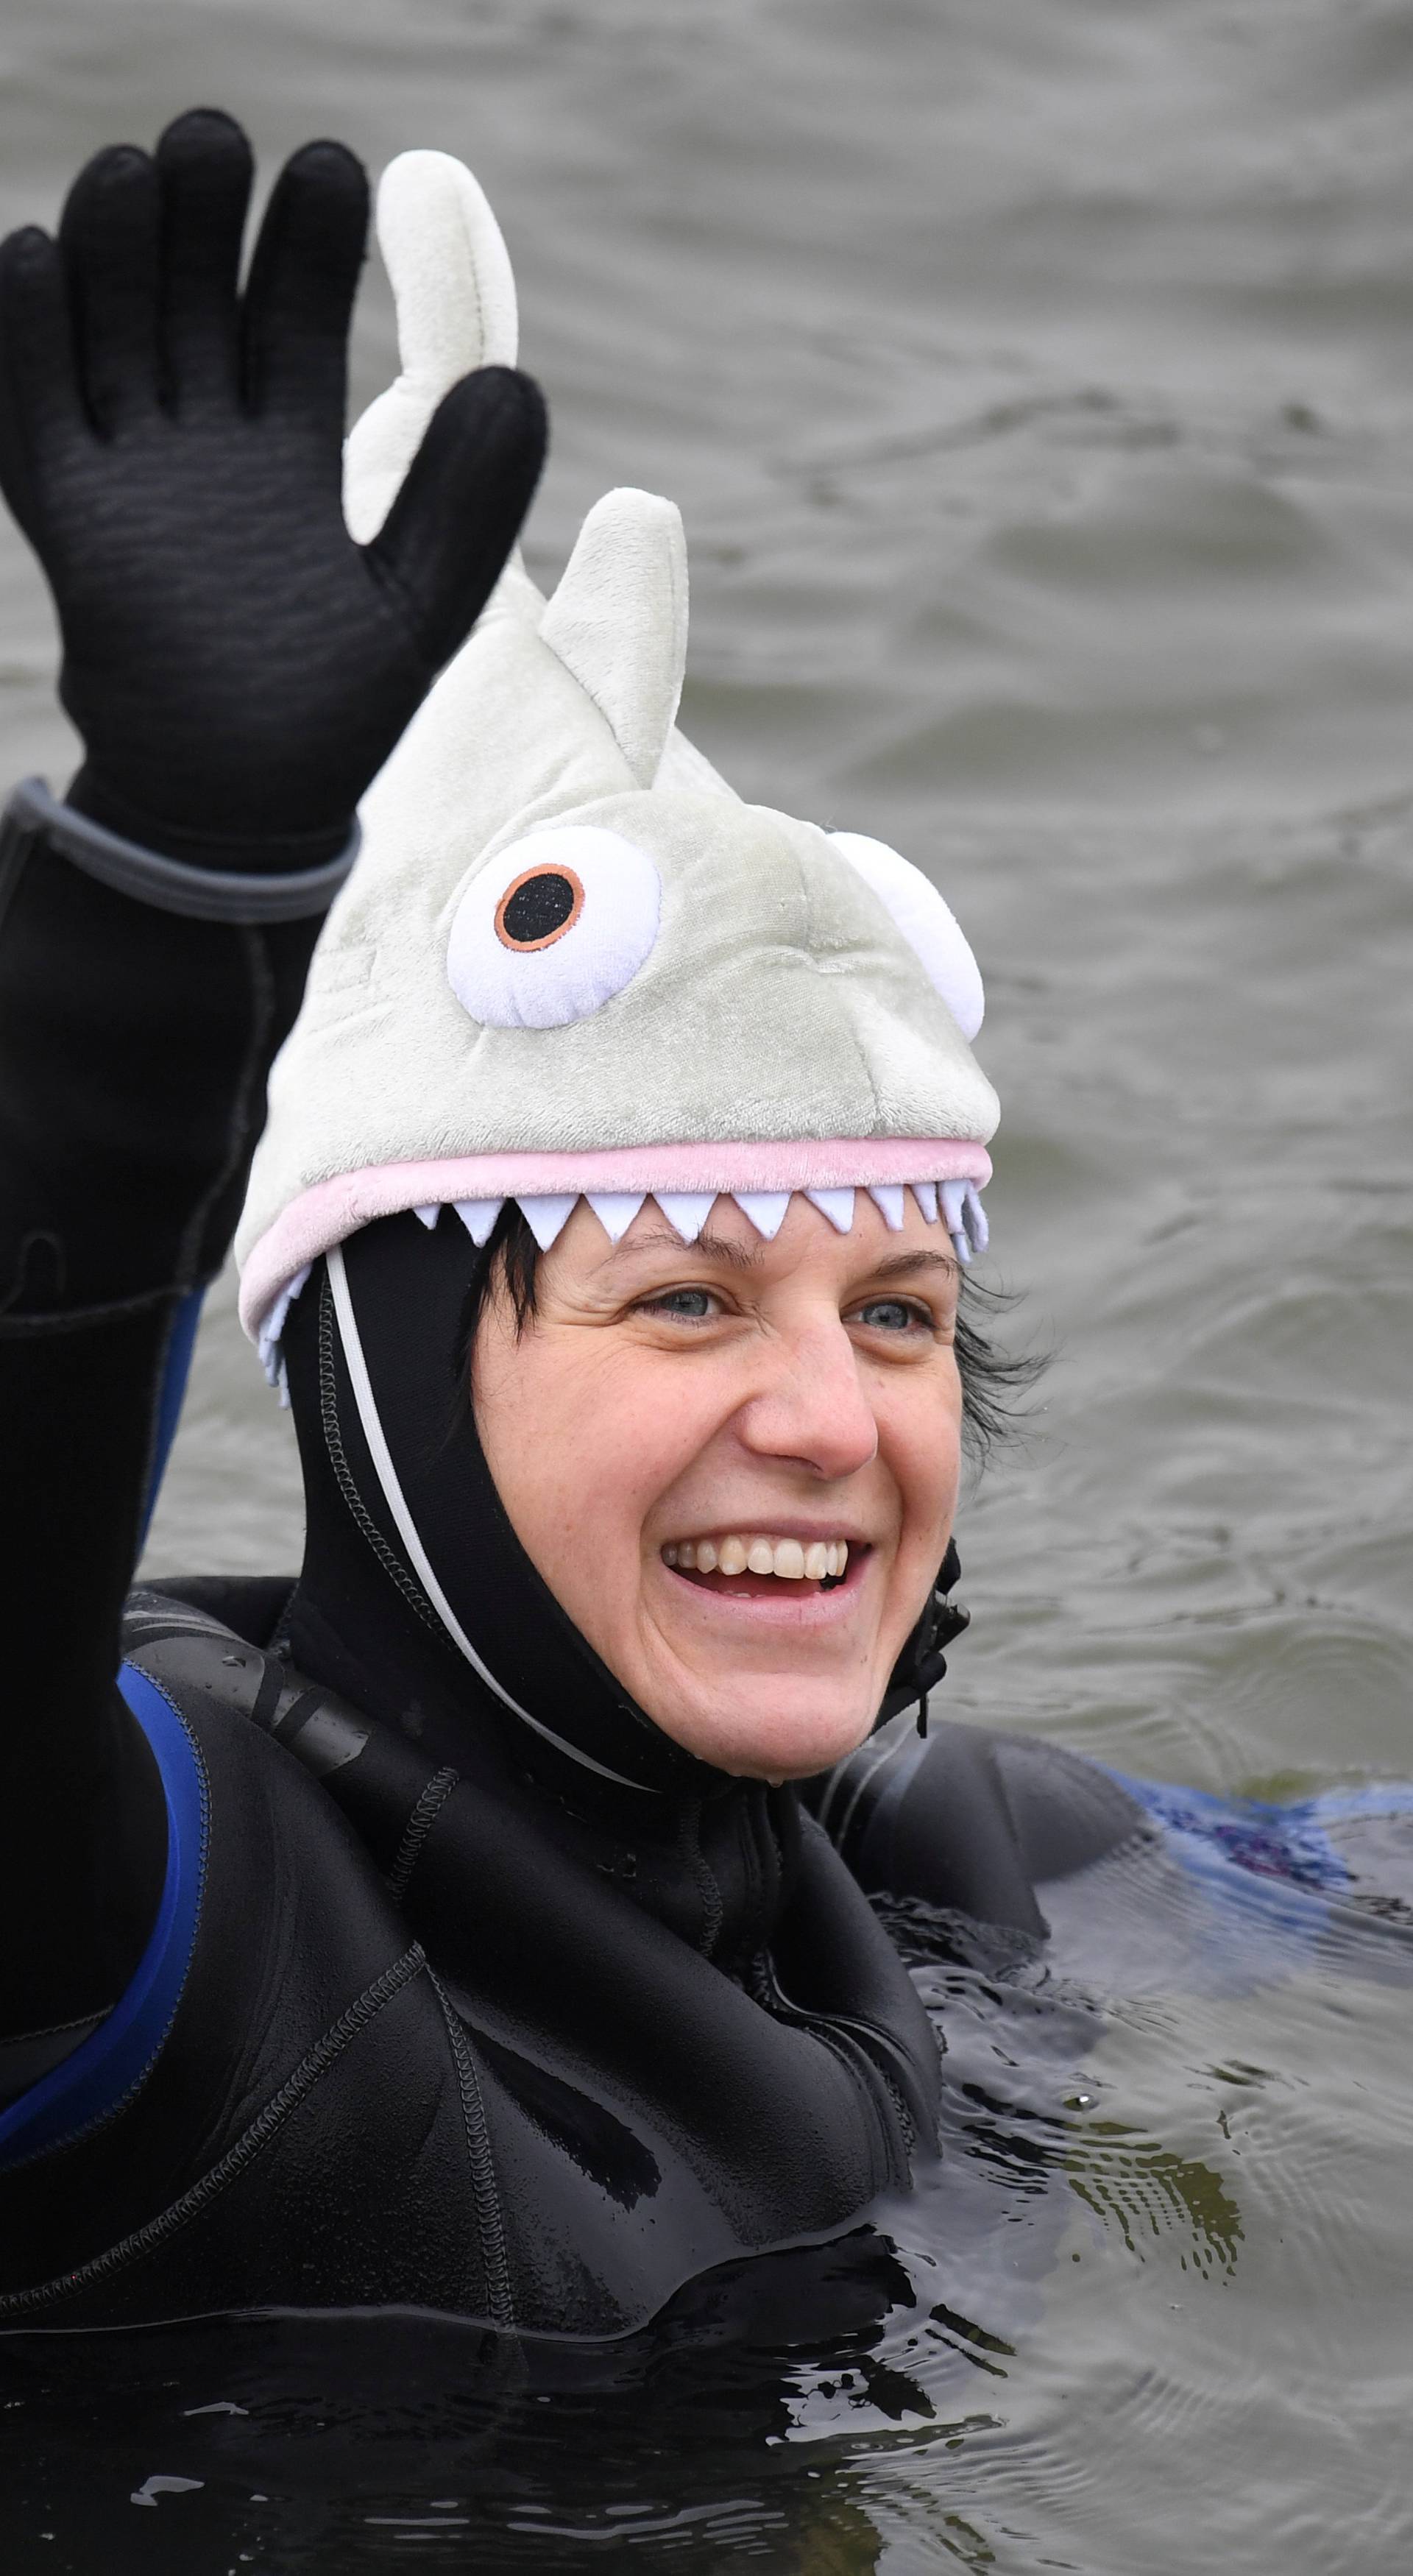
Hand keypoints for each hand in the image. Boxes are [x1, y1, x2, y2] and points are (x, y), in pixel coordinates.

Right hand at [0, 109, 545, 868]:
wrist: (241, 812)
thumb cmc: (335, 716)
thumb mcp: (423, 608)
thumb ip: (466, 504)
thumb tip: (517, 385)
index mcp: (291, 456)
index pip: (295, 320)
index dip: (308, 245)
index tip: (335, 169)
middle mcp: (205, 450)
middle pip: (192, 301)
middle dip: (201, 221)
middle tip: (216, 139)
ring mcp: (130, 478)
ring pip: (111, 334)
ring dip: (117, 252)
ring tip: (134, 171)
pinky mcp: (69, 520)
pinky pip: (34, 413)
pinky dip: (27, 339)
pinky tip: (35, 256)